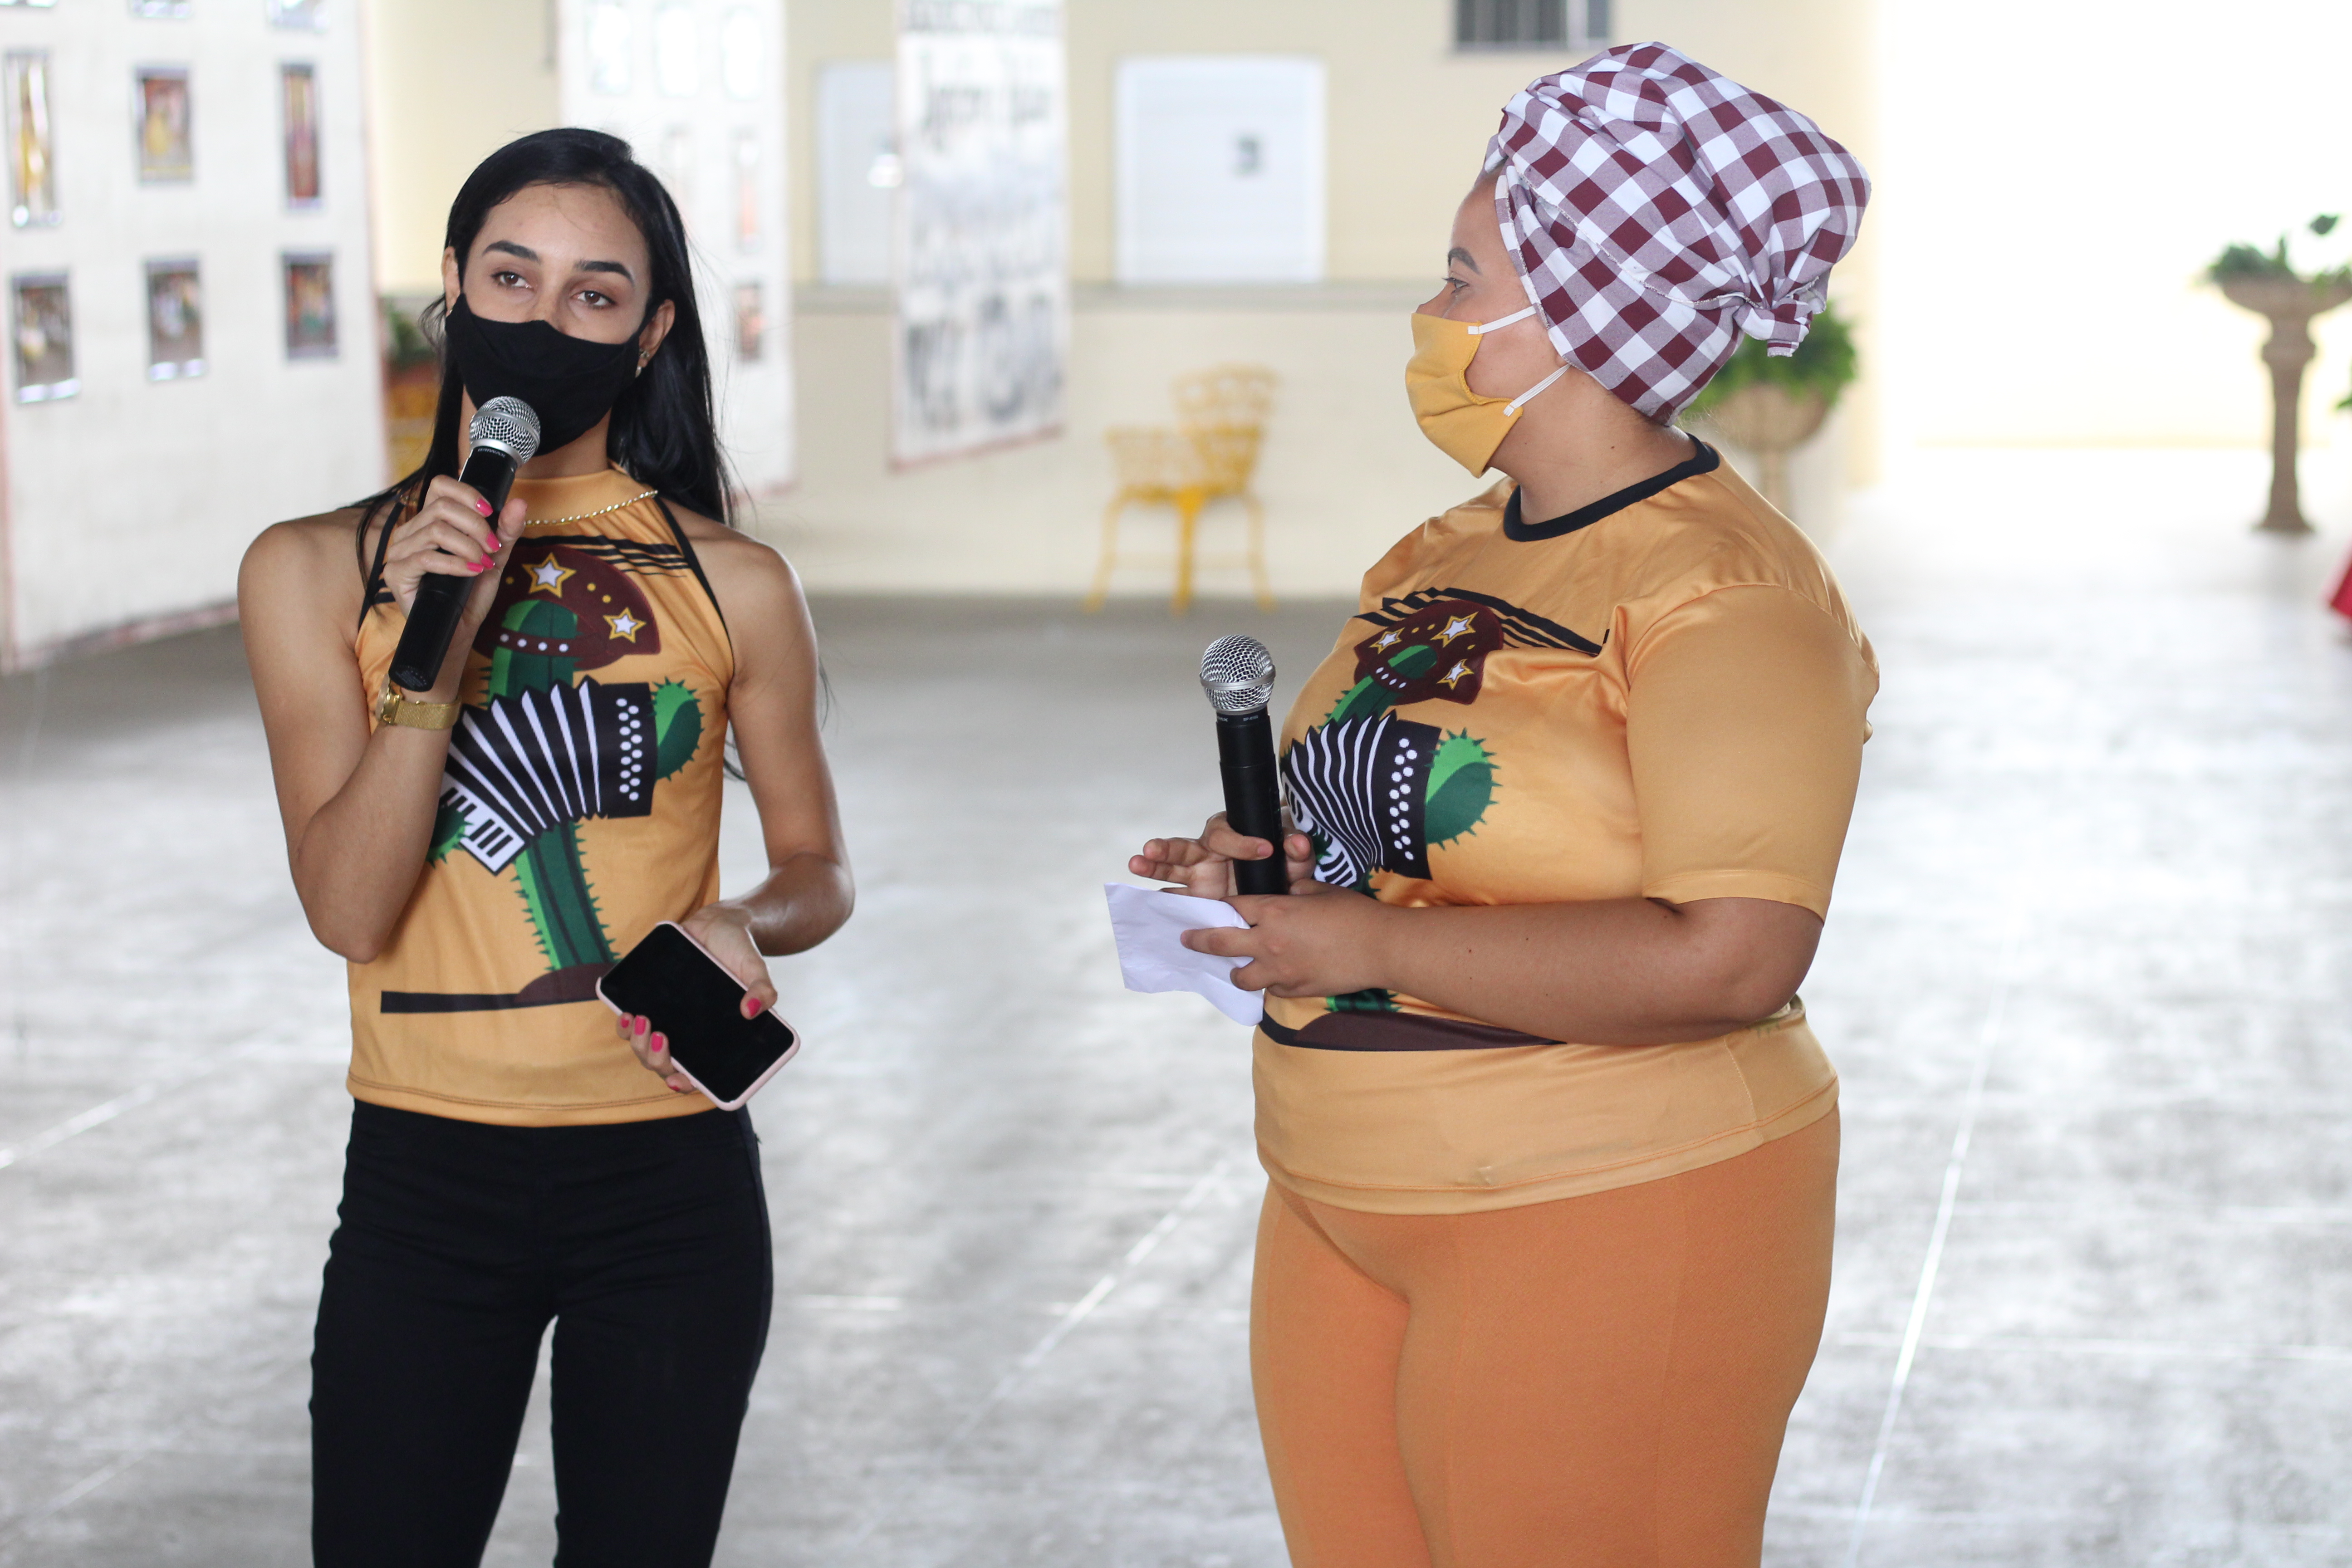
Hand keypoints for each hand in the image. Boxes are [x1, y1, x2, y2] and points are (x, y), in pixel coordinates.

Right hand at [381, 474, 526, 693]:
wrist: (457, 631)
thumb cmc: (471, 594)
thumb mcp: (494, 557)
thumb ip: (506, 530)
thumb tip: (519, 502)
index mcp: (430, 522)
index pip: (440, 485)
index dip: (467, 493)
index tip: (491, 512)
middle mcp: (410, 532)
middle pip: (441, 507)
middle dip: (476, 525)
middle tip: (493, 547)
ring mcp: (399, 551)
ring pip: (435, 530)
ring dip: (468, 546)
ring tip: (483, 563)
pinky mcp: (395, 573)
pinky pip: (426, 557)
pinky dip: (456, 563)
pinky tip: (472, 572)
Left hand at [615, 905, 777, 1092]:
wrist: (717, 924)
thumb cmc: (739, 951)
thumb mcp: (755, 967)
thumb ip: (762, 990)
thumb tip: (751, 1010)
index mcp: (715, 1038)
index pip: (699, 1074)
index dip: (685, 1084)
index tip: (675, 1081)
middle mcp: (690, 1036)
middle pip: (666, 1065)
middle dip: (656, 1059)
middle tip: (660, 1035)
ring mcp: (669, 1022)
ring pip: (645, 1050)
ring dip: (638, 1044)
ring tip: (642, 1020)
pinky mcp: (653, 1003)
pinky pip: (632, 1026)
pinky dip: (626, 1026)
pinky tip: (627, 1014)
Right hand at [1129, 812, 1318, 898]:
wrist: (1280, 882)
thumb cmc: (1283, 860)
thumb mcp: (1293, 854)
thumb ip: (1295, 846)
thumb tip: (1296, 843)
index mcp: (1229, 834)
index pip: (1227, 836)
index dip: (1243, 842)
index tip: (1265, 849)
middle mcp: (1207, 853)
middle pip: (1182, 847)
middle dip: (1166, 849)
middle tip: (1151, 849)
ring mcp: (1198, 877)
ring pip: (1170, 870)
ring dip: (1153, 867)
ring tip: (1137, 864)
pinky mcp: (1196, 898)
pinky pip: (1175, 900)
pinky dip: (1160, 904)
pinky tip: (1143, 907)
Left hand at [1180, 887, 1397, 998]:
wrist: (1381, 948)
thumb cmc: (1354, 913)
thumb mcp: (1320, 890)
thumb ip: (1295, 892)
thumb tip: (1285, 896)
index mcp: (1273, 911)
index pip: (1232, 908)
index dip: (1217, 908)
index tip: (1203, 910)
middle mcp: (1268, 942)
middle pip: (1219, 943)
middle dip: (1198, 940)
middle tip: (1186, 940)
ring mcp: (1279, 970)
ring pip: (1240, 976)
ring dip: (1238, 969)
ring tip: (1240, 966)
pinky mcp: (1294, 990)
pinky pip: (1270, 989)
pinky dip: (1270, 982)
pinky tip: (1278, 976)